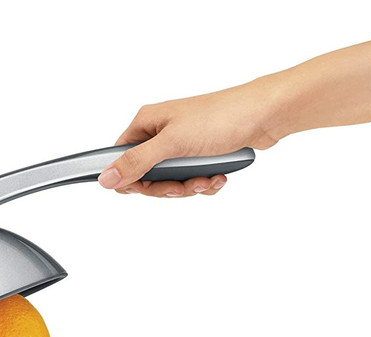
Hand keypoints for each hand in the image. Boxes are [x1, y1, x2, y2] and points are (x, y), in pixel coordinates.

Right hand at [98, 79, 282, 197]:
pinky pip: (192, 181)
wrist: (265, 114)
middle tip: (185, 184)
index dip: (133, 180)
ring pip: (171, 183)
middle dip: (168, 188)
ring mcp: (181, 145)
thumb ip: (137, 163)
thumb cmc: (221, 118)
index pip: (122, 159)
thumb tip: (106, 178)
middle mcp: (161, 132)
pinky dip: (204, 184)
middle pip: (148, 177)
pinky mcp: (201, 155)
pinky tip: (218, 176)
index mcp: (147, 123)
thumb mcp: (172, 144)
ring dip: (190, 187)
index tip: (150, 187)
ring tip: (207, 178)